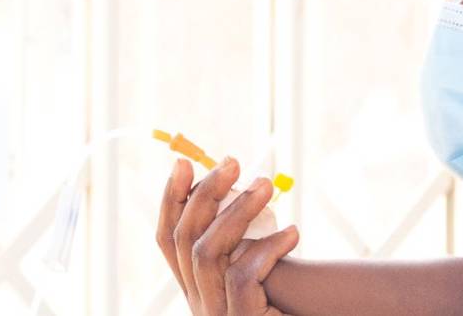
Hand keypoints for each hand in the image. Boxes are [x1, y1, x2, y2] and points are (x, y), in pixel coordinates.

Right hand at [156, 157, 302, 315]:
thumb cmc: (291, 309)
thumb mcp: (261, 275)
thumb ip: (245, 246)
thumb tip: (244, 191)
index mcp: (198, 289)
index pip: (168, 240)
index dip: (170, 200)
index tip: (183, 162)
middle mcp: (199, 304)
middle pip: (184, 240)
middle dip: (205, 194)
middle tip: (233, 162)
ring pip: (206, 253)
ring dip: (236, 212)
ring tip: (267, 186)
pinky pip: (242, 277)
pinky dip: (266, 249)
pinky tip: (294, 234)